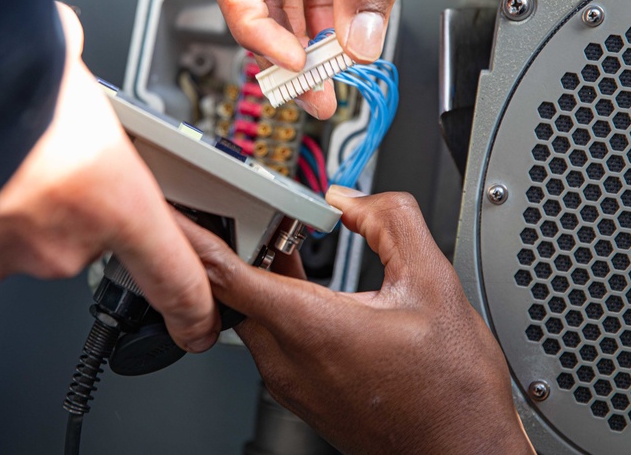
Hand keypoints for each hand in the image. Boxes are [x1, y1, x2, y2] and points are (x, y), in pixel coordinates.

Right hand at [0, 2, 220, 352]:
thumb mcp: (65, 57)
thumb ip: (77, 71)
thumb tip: (61, 40)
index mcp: (114, 199)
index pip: (173, 274)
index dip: (190, 306)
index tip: (199, 324)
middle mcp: (63, 243)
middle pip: (82, 234)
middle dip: (67, 195)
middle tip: (46, 144)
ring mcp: (0, 256)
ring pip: (19, 233)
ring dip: (11, 196)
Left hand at [179, 187, 533, 454]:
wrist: (460, 452)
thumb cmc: (449, 390)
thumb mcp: (435, 283)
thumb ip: (391, 222)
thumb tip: (353, 200)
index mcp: (309, 327)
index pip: (221, 272)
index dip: (190, 234)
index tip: (169, 210)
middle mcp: (287, 360)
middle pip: (230, 290)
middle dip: (232, 243)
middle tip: (244, 206)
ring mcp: (291, 381)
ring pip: (250, 314)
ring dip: (258, 274)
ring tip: (284, 237)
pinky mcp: (302, 393)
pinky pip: (270, 336)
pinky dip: (275, 302)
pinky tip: (304, 282)